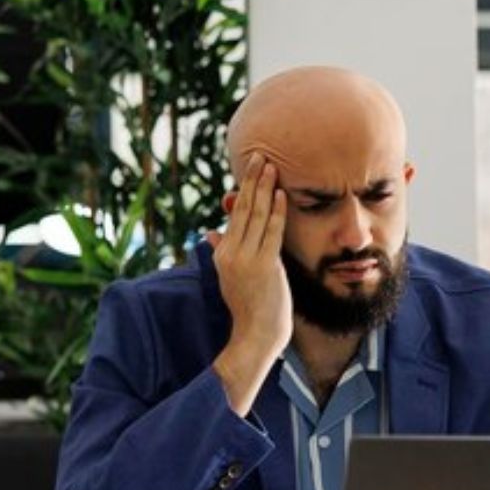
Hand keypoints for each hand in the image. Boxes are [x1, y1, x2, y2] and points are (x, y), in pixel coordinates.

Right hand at [205, 154, 290, 412]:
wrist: (256, 335)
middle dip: (252, 181)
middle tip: (259, 155)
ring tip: (270, 165)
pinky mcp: (265, 266)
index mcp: (222, 254)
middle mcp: (231, 253)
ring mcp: (247, 259)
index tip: (250, 170)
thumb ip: (221, 252)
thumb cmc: (248, 307)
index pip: (234, 217)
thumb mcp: (230, 277)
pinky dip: (276, 211)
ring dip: (264, 188)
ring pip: (256, 216)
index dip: (244, 192)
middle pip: (243, 209)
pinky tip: (281, 194)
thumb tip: (209, 233)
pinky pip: (271, 232)